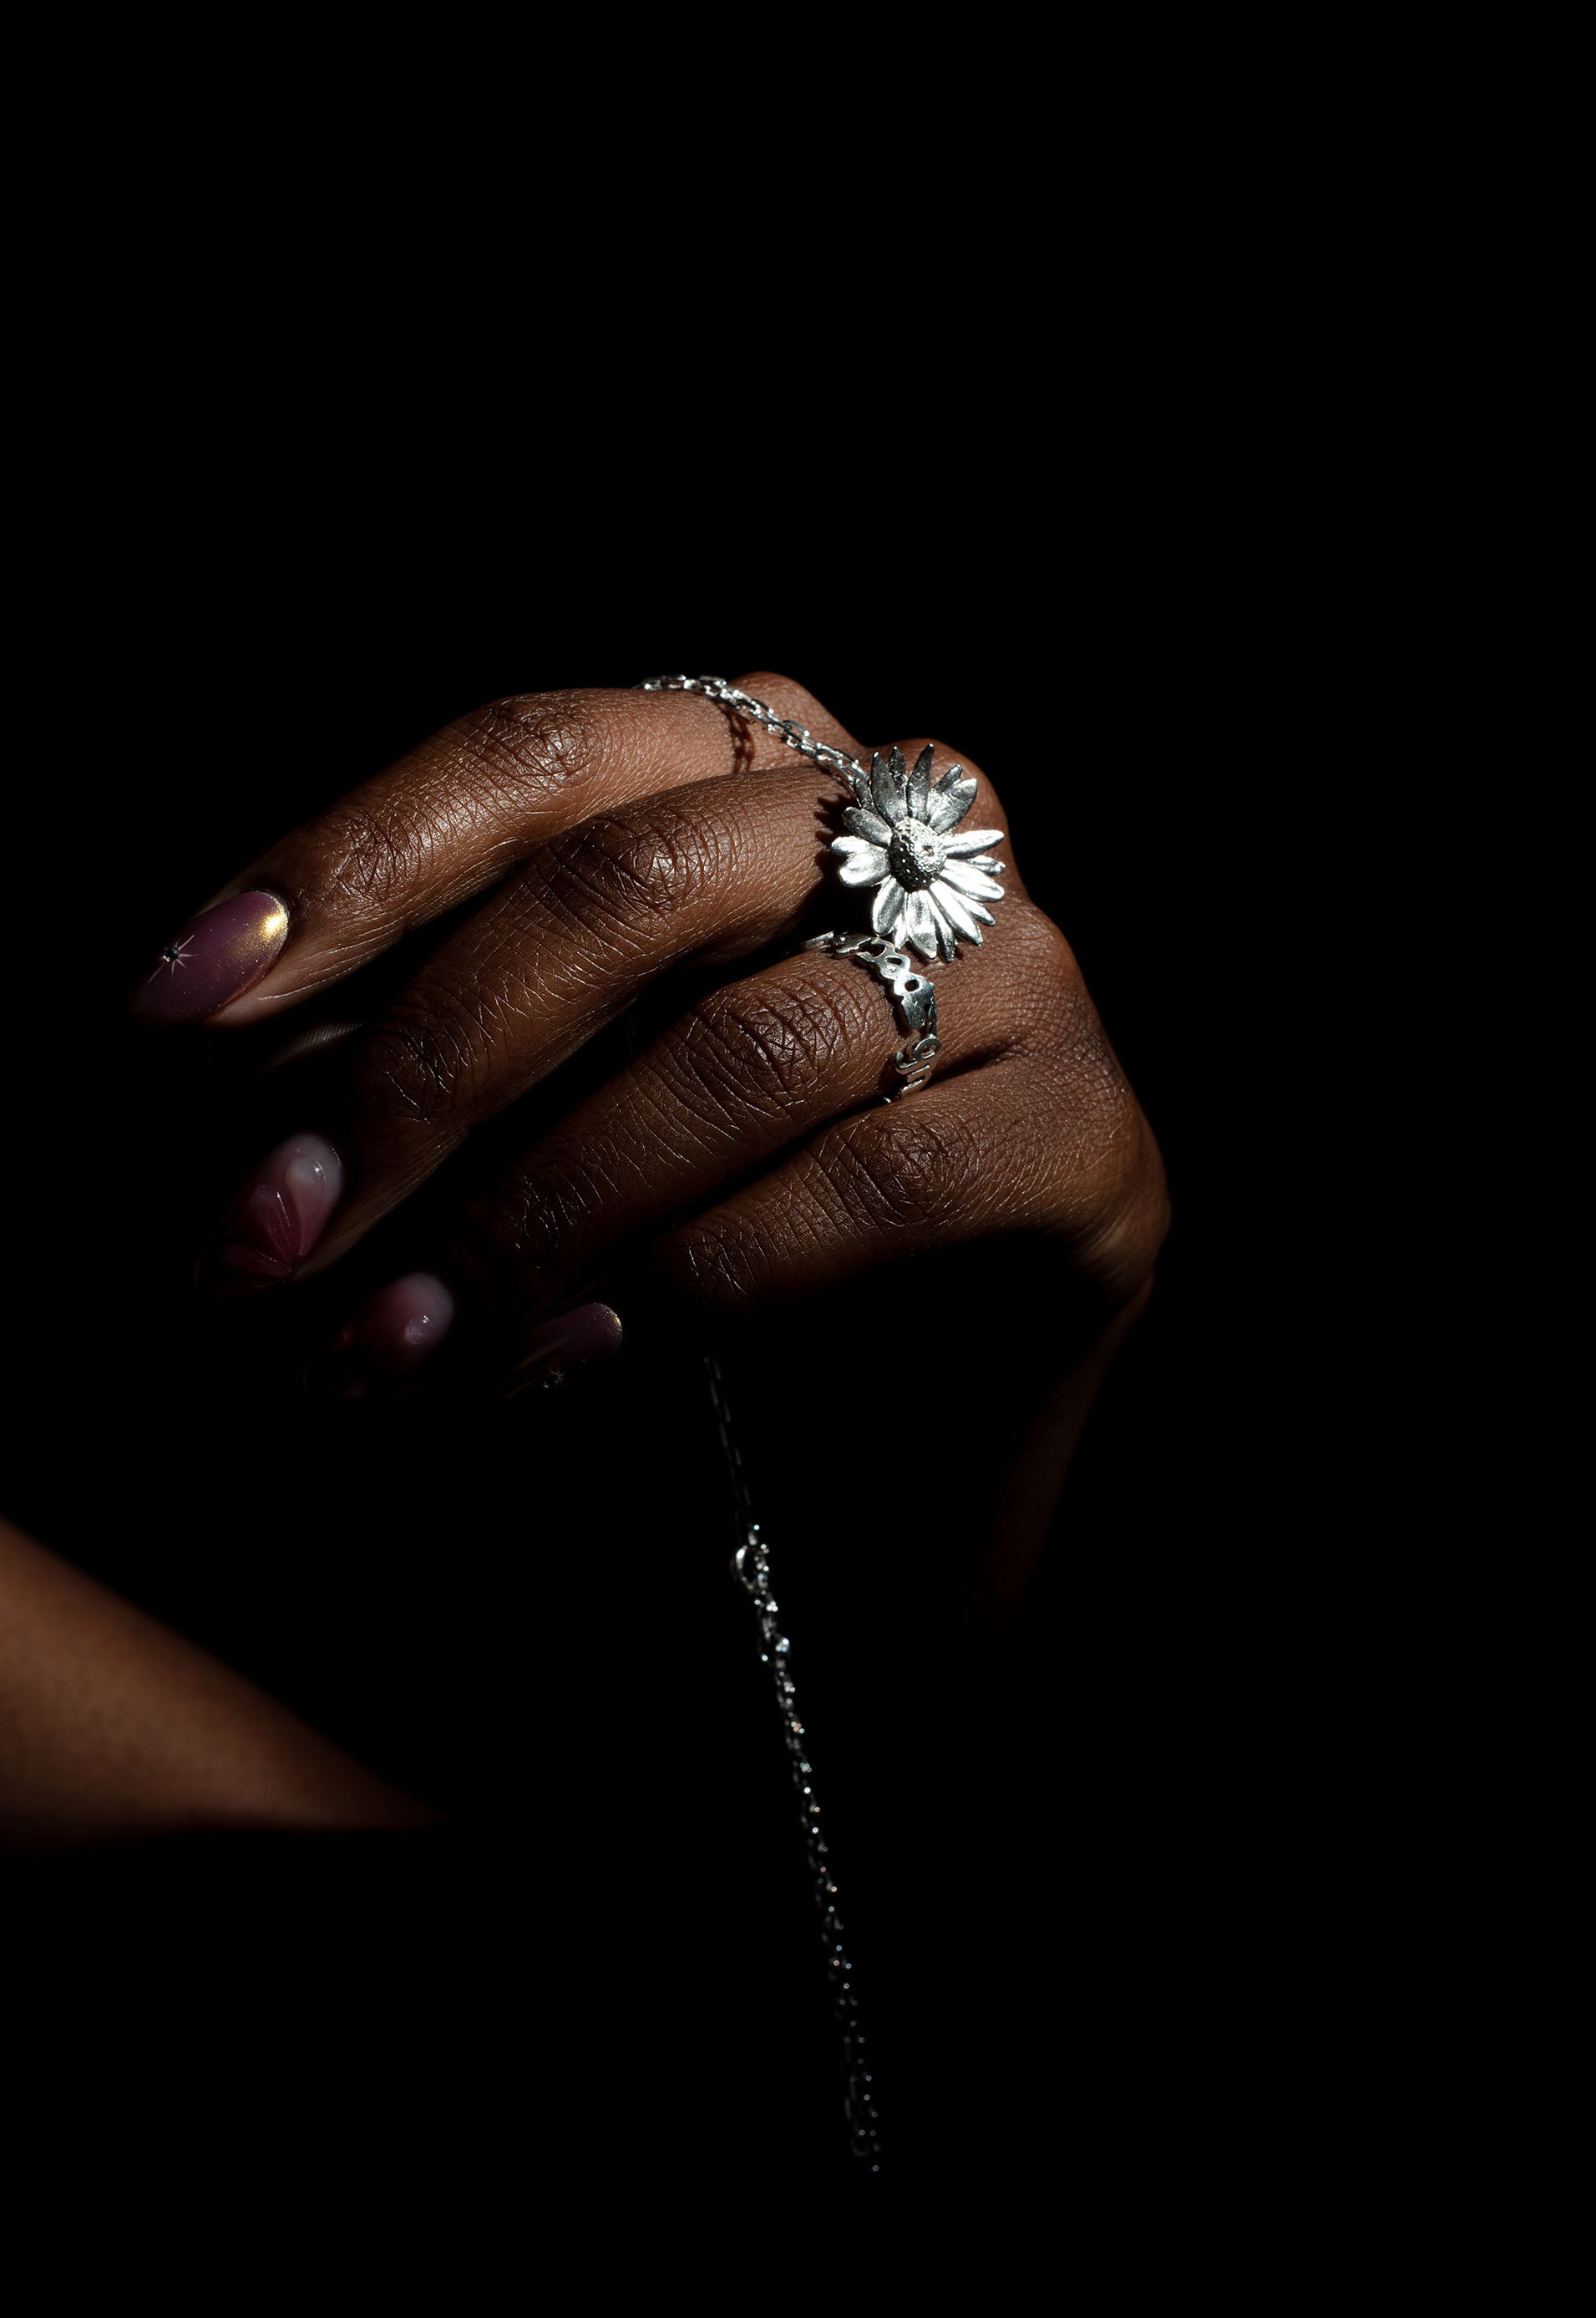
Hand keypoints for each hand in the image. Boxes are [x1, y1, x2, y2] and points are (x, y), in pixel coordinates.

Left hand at [136, 672, 1168, 1608]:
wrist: (933, 1374)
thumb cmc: (705, 1194)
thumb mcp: (540, 1090)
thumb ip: (415, 1049)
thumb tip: (222, 1089)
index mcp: (752, 758)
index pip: (530, 758)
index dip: (341, 867)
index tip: (167, 1010)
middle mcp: (899, 817)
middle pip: (629, 882)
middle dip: (422, 1068)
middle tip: (274, 1233)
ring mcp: (1021, 967)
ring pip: (741, 1051)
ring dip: (536, 1212)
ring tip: (400, 1341)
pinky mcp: (1086, 1133)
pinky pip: (875, 1180)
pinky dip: (702, 1272)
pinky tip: (584, 1348)